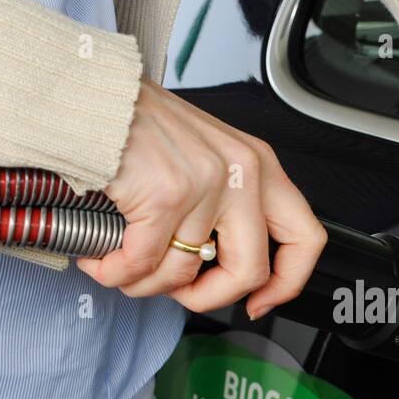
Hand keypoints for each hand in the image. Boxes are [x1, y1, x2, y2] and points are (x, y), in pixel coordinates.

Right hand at [78, 78, 325, 317]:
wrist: (93, 96)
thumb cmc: (140, 127)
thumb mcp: (207, 160)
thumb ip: (225, 208)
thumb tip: (219, 267)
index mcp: (260, 166)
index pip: (305, 238)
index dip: (286, 284)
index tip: (259, 302)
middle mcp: (243, 173)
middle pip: (249, 272)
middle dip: (208, 298)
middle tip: (178, 293)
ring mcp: (207, 184)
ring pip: (184, 273)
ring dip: (144, 283)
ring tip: (122, 266)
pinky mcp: (166, 194)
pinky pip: (143, 264)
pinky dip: (115, 272)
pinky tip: (102, 260)